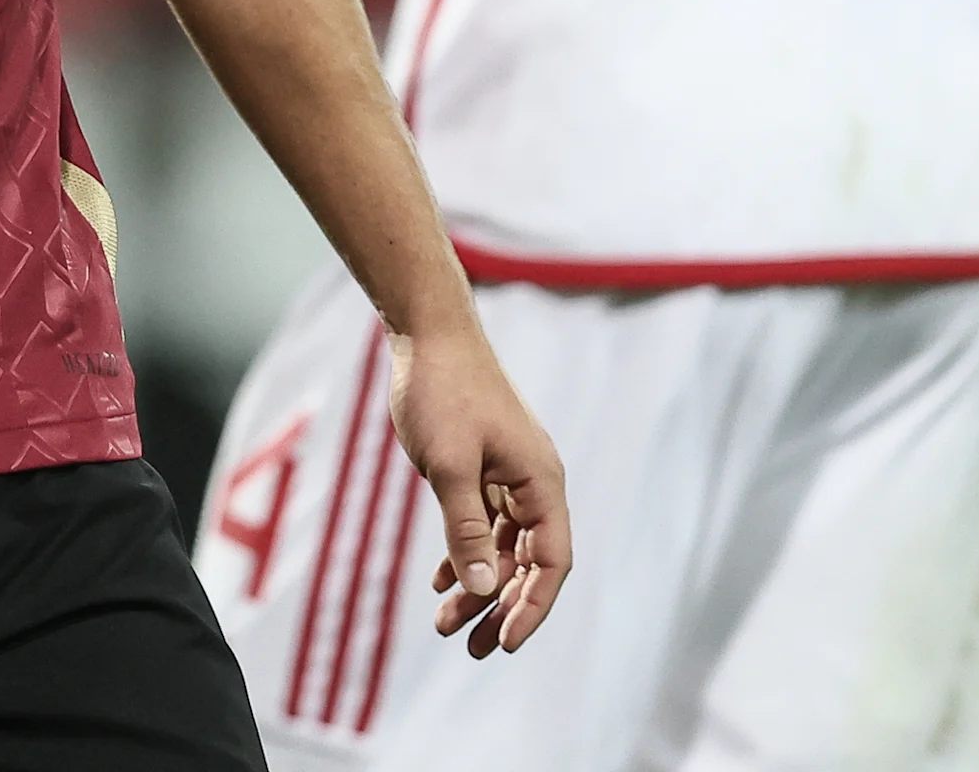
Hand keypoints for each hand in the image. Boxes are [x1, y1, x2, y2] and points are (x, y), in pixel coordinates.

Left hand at [389, 318, 569, 656]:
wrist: (427, 332)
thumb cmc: (441, 391)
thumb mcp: (449, 466)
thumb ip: (466, 528)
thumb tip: (484, 588)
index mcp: (541, 482)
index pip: (551, 562)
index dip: (531, 608)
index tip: (500, 643)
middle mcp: (534, 482)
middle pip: (528, 562)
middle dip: (500, 608)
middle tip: (466, 647)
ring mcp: (510, 473)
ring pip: (503, 546)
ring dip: (478, 585)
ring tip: (444, 624)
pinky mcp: (484, 465)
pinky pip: (484, 522)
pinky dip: (465, 552)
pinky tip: (441, 582)